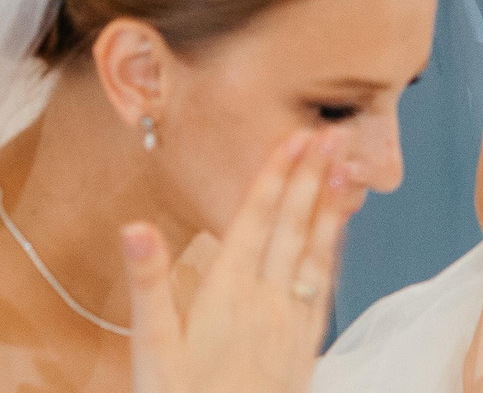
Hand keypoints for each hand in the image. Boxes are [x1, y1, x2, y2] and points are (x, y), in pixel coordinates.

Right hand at [124, 130, 354, 392]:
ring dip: (331, 207)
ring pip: (316, 253)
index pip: (255, 221)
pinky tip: (340, 234)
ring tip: (348, 168)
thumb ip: (148, 284)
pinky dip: (334, 252)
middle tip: (332, 132)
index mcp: (226, 295)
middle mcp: (266, 302)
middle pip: (292, 228)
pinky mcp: (303, 347)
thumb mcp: (151, 349)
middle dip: (311, 177)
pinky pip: (325, 288)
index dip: (275, 176)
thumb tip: (134, 227)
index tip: (295, 136)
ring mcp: (290, 324)